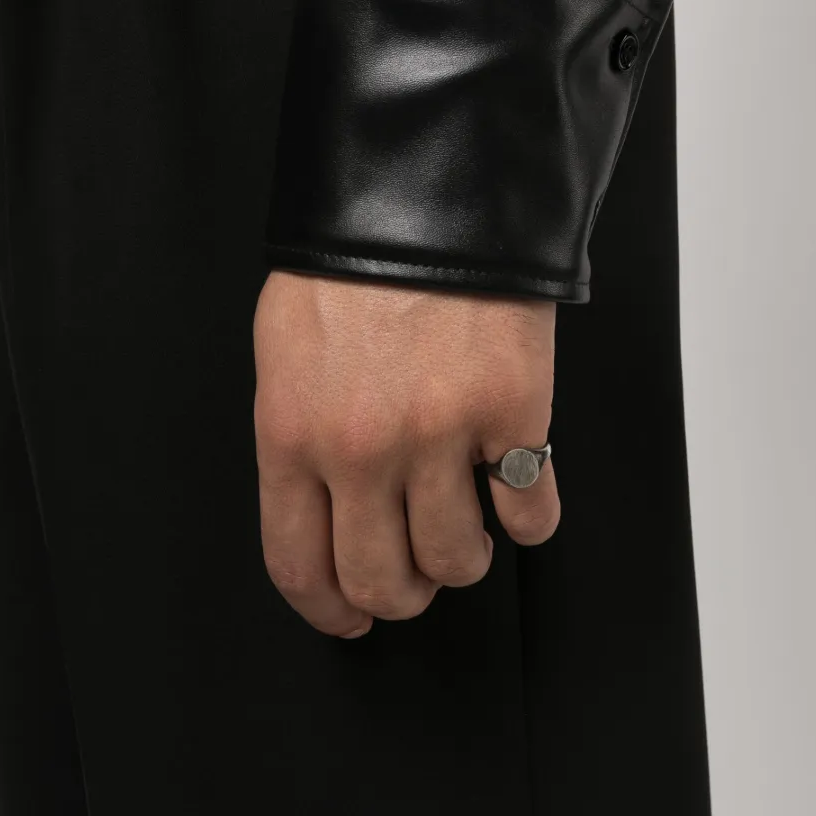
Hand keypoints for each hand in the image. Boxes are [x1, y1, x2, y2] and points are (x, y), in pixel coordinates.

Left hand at [254, 271, 559, 636]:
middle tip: (413, 579)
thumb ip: (296, 439)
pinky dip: (528, 519)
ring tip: (467, 528)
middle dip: (401, 595)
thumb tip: (322, 511)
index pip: (300, 565)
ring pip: (457, 561)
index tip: (348, 620)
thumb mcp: (285, 355)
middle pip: (382, 582)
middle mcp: (362, 452)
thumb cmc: (351, 268)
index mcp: (294, 436)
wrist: (428, 196)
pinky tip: (516, 494)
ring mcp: (441, 437)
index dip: (328, 611)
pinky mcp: (513, 417)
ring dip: (464, 560)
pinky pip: (530, 514)